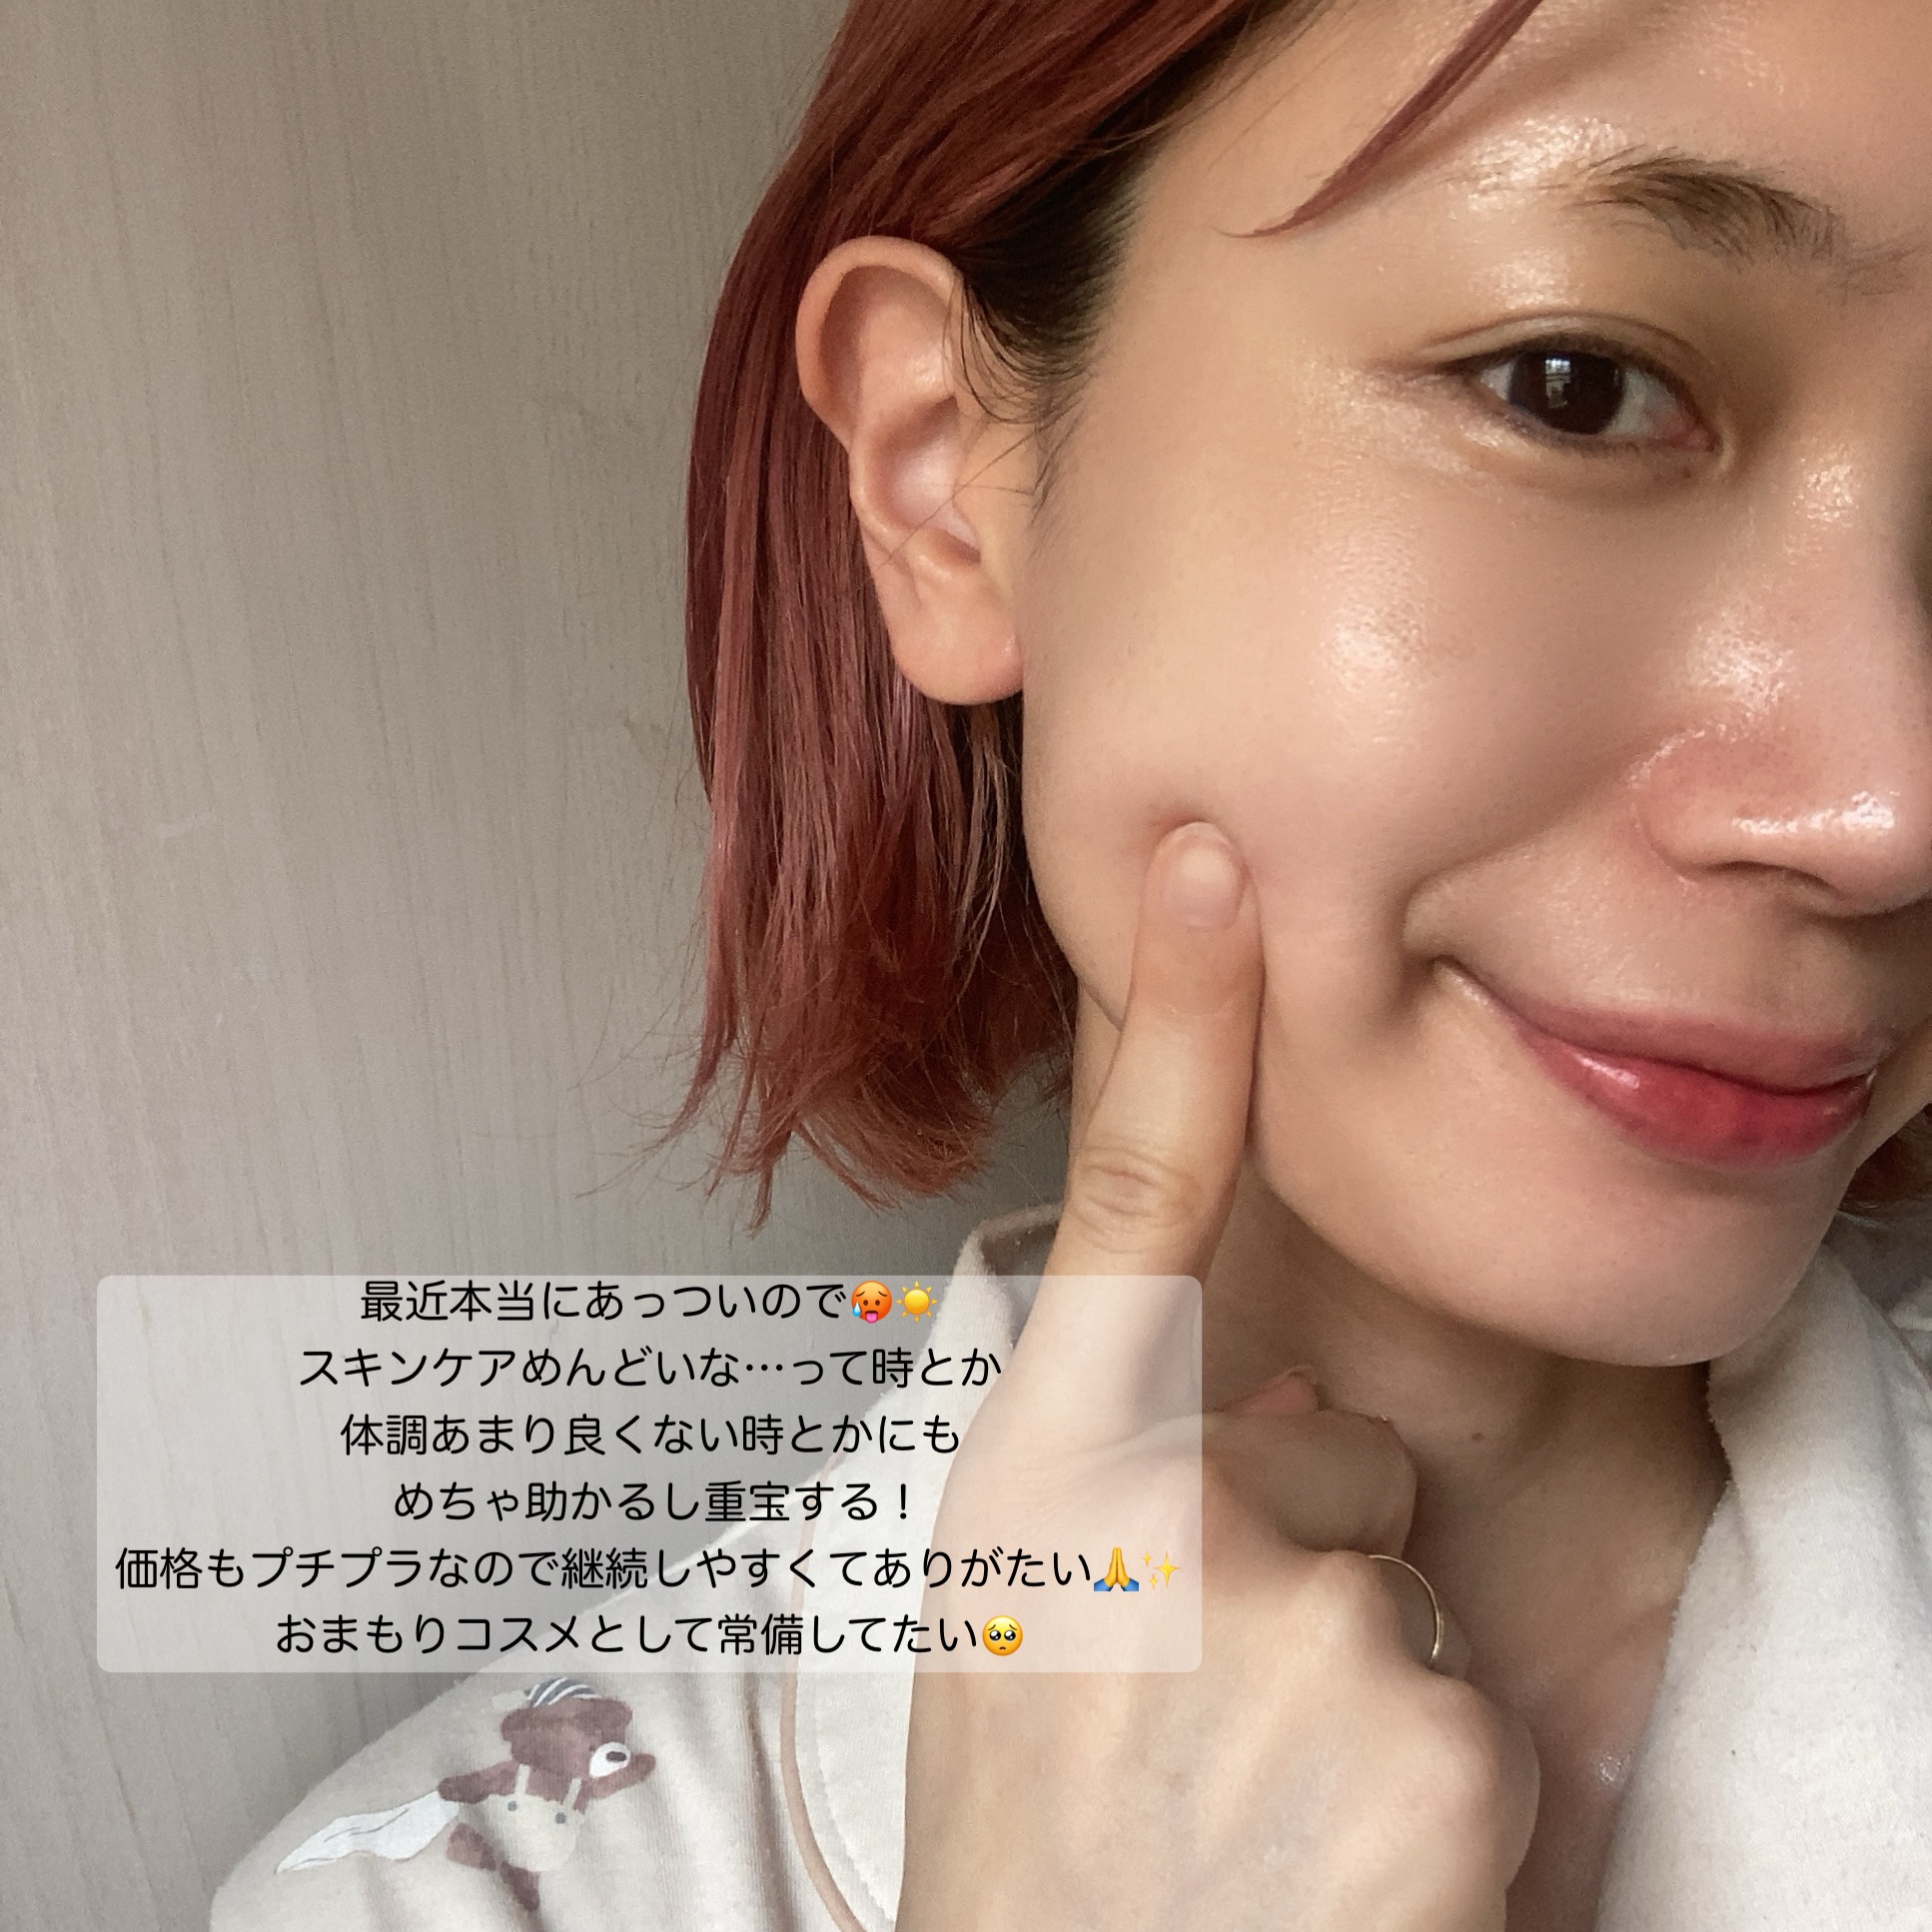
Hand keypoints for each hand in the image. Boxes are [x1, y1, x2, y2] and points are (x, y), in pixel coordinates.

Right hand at [896, 824, 1538, 1931]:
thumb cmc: (1023, 1852)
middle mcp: (1163, 1512)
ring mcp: (1307, 1614)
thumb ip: (1098, 1483)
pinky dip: (1422, 1799)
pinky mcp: (1438, 1737)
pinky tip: (1322, 1875)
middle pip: (1325, 1451)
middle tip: (1198, 1724)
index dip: (1177, 1020)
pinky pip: (1468, 1709)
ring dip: (1349, 1690)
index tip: (1210, 868)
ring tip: (1247, 1820)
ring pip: (1399, 1588)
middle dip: (1297, 1564)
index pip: (1124, 1195)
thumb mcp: (992, 1630)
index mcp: (1036, 1477)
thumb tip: (1244, 1427)